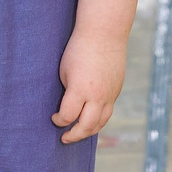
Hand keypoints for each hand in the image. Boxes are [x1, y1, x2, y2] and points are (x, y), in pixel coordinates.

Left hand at [53, 25, 126, 143]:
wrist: (104, 33)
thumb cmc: (78, 49)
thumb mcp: (65, 71)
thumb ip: (68, 92)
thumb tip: (68, 108)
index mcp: (80, 90)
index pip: (68, 116)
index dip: (59, 120)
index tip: (54, 118)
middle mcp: (97, 96)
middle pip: (87, 126)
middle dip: (74, 135)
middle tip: (64, 138)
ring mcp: (110, 94)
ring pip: (101, 122)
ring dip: (89, 131)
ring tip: (78, 133)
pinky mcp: (116, 90)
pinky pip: (108, 111)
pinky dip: (98, 119)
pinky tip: (90, 120)